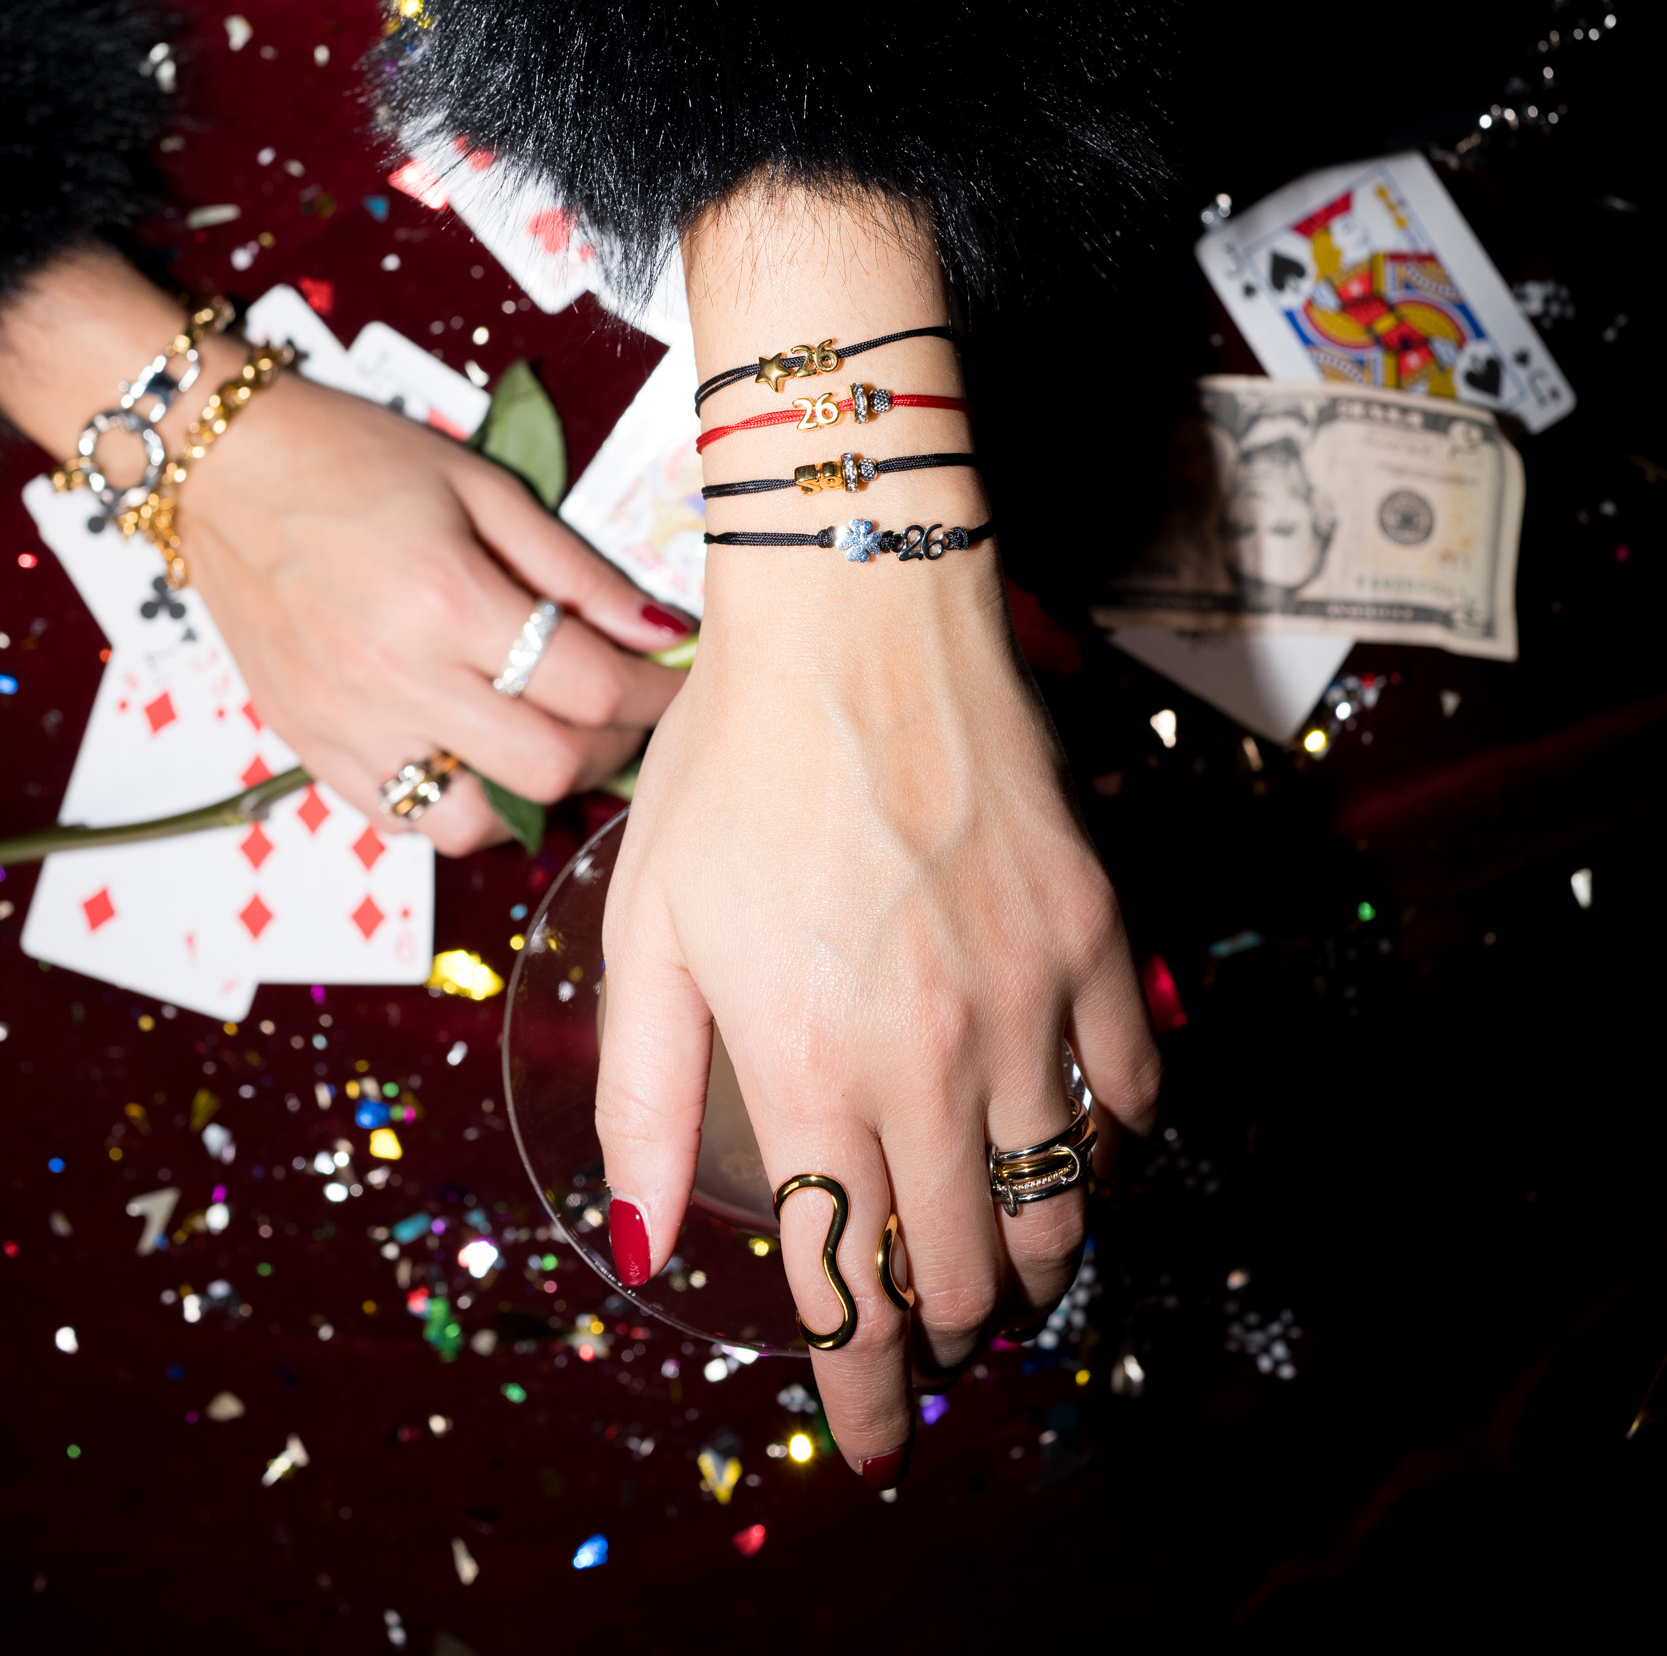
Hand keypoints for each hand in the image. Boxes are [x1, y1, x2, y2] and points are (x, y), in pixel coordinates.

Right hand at [182, 365, 687, 852]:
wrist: (223, 466)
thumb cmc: (354, 460)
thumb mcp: (482, 488)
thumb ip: (574, 569)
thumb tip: (658, 629)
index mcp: (447, 599)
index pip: (589, 685)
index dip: (653, 692)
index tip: (673, 680)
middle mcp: (395, 676)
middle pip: (546, 766)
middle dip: (610, 747)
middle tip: (624, 714)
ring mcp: (345, 723)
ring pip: (473, 820)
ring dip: (530, 794)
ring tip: (547, 742)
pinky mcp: (307, 747)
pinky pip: (399, 818)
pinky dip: (452, 804)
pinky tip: (474, 755)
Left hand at [592, 183, 1159, 1482]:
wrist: (856, 624)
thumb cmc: (730, 768)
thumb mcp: (649, 929)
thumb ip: (652, 1096)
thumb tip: (645, 1241)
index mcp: (811, 1066)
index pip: (849, 1281)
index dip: (864, 1380)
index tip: (876, 1433)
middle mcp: (930, 1056)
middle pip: (961, 1261)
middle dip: (944, 1328)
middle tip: (930, 1337)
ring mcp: (1025, 996)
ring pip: (1056, 1193)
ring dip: (1029, 1253)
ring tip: (1005, 1266)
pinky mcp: (1088, 932)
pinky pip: (1127, 1076)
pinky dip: (1107, 1129)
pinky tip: (1078, 1126)